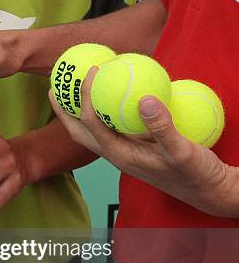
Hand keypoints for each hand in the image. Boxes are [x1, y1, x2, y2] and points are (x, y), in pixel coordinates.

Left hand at [52, 67, 237, 217]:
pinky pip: (110, 129)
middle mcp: (116, 154)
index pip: (92, 123)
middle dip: (63, 112)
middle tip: (54, 87)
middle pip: (79, 132)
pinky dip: (103, 113)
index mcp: (120, 155)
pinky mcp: (135, 150)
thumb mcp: (182, 151)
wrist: (208, 191)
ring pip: (92, 132)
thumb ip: (163, 127)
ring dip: (79, 113)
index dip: (86, 97)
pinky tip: (112, 99)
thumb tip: (144, 99)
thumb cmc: (195, 174)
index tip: (92, 71)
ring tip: (73, 91)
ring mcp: (124, 153)